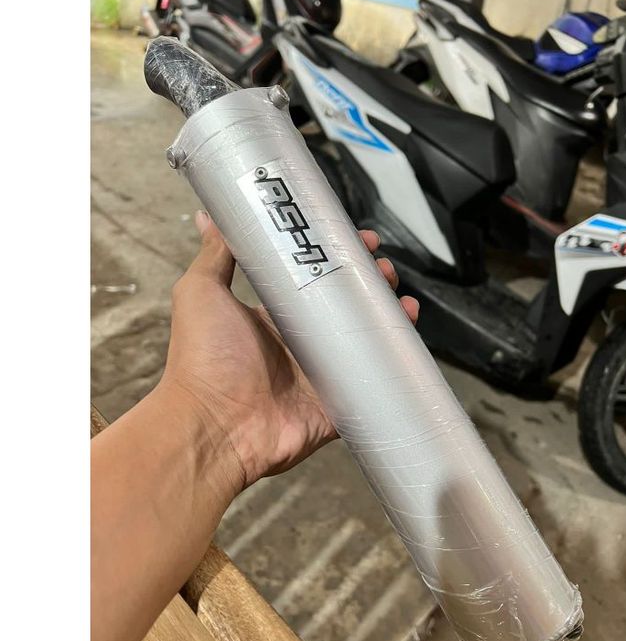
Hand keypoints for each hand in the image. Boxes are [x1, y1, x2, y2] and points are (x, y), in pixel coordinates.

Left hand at [158, 211, 418, 496]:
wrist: (215, 425)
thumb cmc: (205, 357)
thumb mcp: (202, 292)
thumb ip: (215, 254)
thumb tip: (209, 214)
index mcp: (273, 318)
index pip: (315, 279)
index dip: (337, 257)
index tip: (358, 237)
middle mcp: (300, 343)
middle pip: (346, 306)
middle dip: (368, 282)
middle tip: (383, 265)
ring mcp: (321, 374)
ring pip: (365, 339)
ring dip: (386, 313)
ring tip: (399, 294)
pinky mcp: (338, 402)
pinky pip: (373, 378)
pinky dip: (395, 355)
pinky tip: (408, 329)